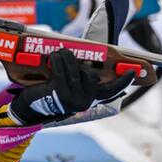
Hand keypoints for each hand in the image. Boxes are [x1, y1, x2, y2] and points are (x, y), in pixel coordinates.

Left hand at [7, 49, 134, 124]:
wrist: (29, 107)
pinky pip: (63, 69)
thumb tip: (86, 58)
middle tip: (65, 56)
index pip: (110, 91)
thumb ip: (78, 76)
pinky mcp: (60, 94)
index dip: (123, 81)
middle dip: (78, 62)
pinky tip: (52, 57)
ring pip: (76, 68)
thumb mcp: (67, 85)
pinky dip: (57, 59)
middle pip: (91, 73)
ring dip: (65, 56)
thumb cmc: (48, 92)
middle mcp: (84, 102)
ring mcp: (73, 99)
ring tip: (57, 54)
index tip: (132, 71)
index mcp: (89, 99)